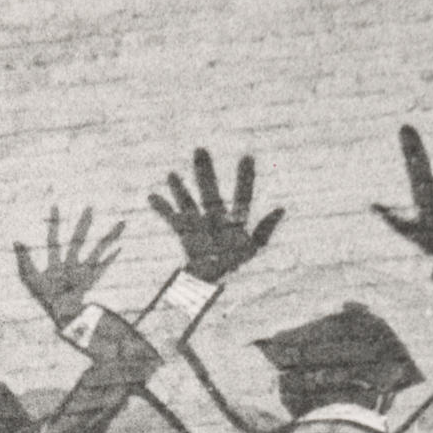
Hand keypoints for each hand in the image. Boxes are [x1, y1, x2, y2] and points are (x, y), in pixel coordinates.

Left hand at [14, 206, 125, 328]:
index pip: (53, 240)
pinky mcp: (91, 280)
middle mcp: (70, 264)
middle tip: (89, 207)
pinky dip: (111, 257)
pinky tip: (120, 247)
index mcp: (55, 263)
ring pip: (97, 250)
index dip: (54, 224)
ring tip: (120, 224)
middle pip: (78, 240)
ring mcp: (82, 271)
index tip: (55, 206)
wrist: (58, 315)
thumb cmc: (43, 298)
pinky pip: (103, 267)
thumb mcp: (29, 278)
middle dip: (83, 224)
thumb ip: (23, 259)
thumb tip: (16, 240)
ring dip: (108, 237)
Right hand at [148, 149, 280, 281]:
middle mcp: (216, 217)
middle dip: (205, 171)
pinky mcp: (184, 232)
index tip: (247, 157)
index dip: (245, 178)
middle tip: (200, 149)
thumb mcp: (252, 249)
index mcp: (235, 221)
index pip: (242, 196)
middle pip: (210, 191)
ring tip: (172, 175)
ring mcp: (199, 223)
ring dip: (180, 189)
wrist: (210, 282)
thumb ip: (264, 230)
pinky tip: (152, 197)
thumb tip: (280, 209)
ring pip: (189, 201)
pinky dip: (162, 208)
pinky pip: (171, 218)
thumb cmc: (232, 265)